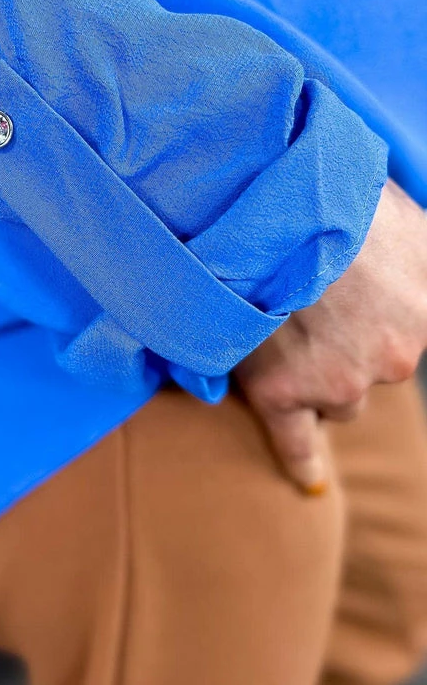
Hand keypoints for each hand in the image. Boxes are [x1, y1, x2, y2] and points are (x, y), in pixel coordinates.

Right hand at [233, 180, 426, 492]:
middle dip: (352, 347)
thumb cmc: (338, 200)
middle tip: (318, 303)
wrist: (272, 207)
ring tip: (288, 327)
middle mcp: (395, 357)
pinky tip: (313, 484)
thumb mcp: (415, 222)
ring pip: (339, 398)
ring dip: (321, 376)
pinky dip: (304, 463)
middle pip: (375, 370)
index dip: (383, 320)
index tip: (366, 314)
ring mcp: (338, 380)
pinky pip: (296, 443)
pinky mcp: (281, 392)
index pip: (410, 338)